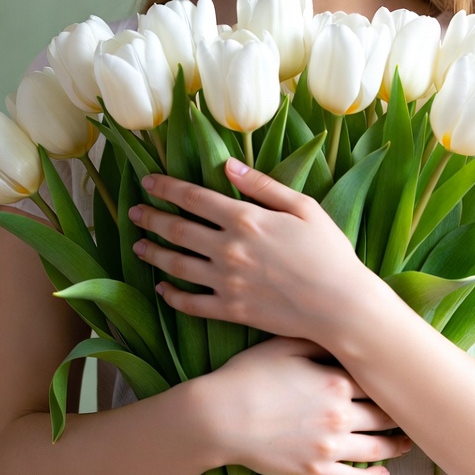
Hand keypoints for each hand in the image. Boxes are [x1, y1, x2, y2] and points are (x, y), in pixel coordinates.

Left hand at [130, 158, 374, 342]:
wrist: (340, 305)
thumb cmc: (329, 251)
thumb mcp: (302, 207)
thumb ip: (262, 184)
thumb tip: (228, 164)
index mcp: (246, 218)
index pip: (194, 197)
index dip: (167, 187)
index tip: (149, 181)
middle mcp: (228, 248)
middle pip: (178, 229)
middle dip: (151, 218)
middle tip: (134, 212)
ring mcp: (226, 282)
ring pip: (177, 265)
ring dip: (154, 253)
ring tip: (139, 246)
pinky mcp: (231, 310)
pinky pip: (191, 304)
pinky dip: (172, 296)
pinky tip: (162, 289)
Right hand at [198, 336, 408, 474]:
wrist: (220, 416)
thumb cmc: (249, 375)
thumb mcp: (285, 345)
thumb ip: (320, 341)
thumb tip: (346, 336)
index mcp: (335, 381)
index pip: (377, 381)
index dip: (392, 380)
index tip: (406, 378)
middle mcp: (340, 415)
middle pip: (383, 415)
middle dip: (401, 414)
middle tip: (415, 411)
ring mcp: (329, 447)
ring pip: (376, 449)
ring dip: (397, 446)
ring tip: (407, 442)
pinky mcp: (315, 471)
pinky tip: (382, 473)